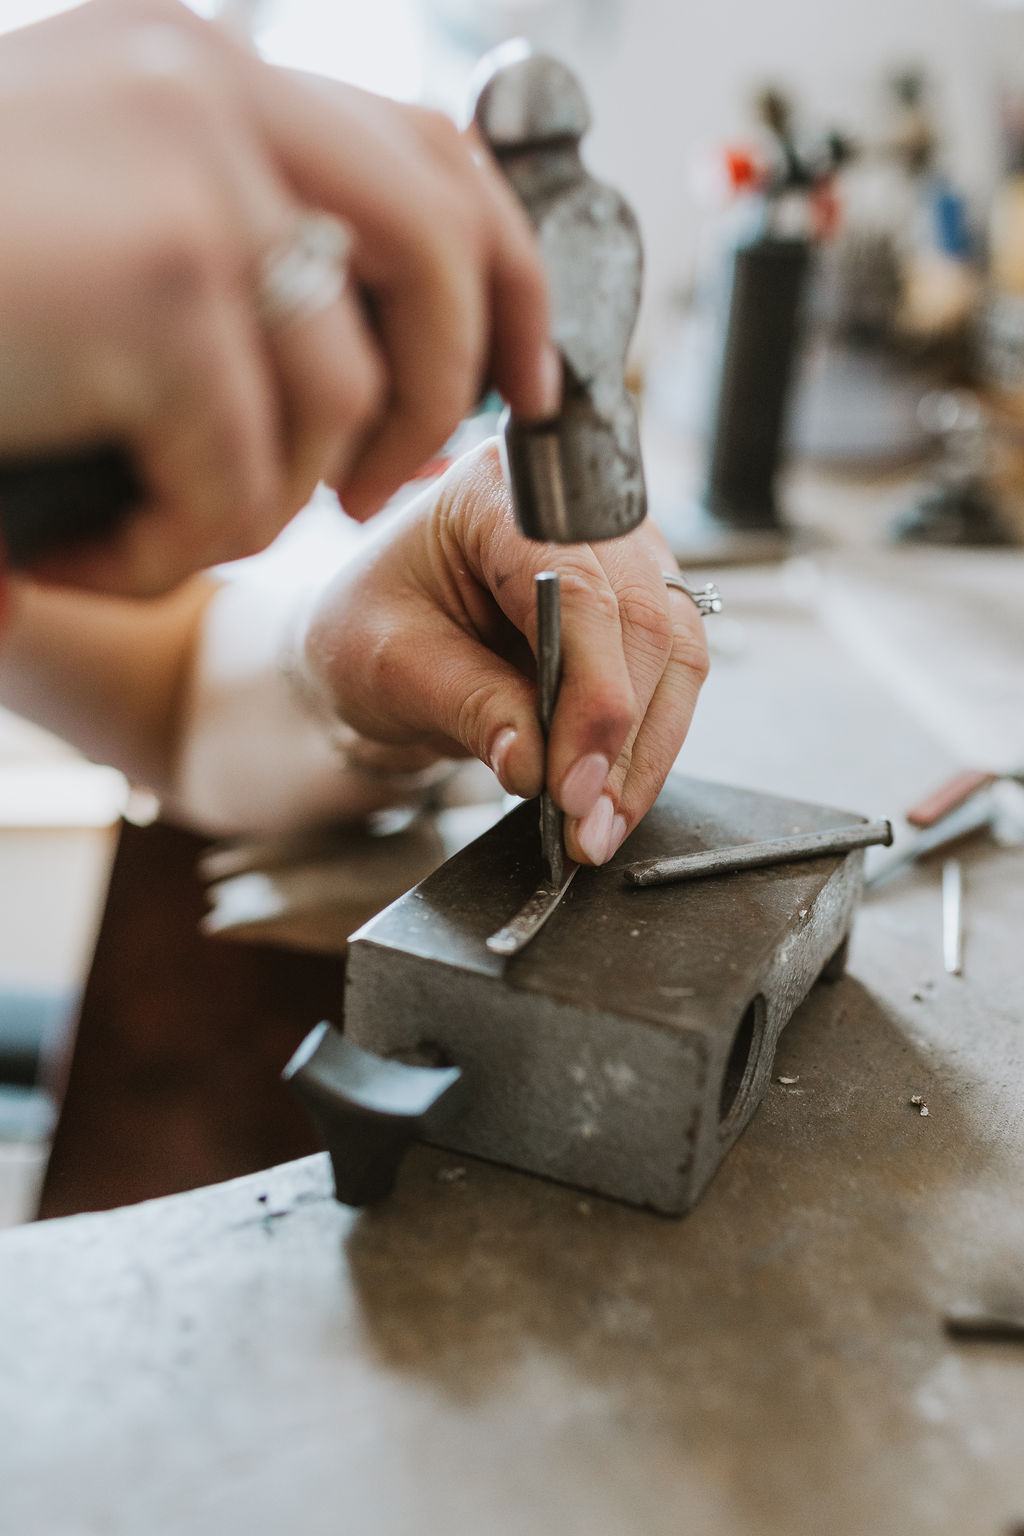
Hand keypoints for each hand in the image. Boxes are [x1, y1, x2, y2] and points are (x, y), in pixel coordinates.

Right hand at [0, 0, 555, 595]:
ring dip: (251, 505)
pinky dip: (165, 551)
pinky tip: (76, 545)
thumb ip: (224, 260)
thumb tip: (366, 371)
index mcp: (195, 73)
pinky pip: (240, 476)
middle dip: (439, 397)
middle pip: (440, 242)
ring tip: (142, 526)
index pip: (426, 152)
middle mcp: (205, 88)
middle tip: (372, 492)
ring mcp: (184, 174)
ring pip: (337, 395)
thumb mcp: (86, 242)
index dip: (506, 274)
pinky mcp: (154, 282)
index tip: (525, 379)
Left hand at [303, 443, 709, 864]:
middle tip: (587, 825)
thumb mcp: (391, 666)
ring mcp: (622, 553)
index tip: (571, 784)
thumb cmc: (372, 628)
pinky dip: (646, 747)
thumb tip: (536, 765)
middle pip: (644, 620)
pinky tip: (611, 802)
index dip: (590, 694)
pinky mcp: (641, 604)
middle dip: (623, 738)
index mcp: (500, 493)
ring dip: (645, 753)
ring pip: (676, 652)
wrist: (382, 636)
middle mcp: (580, 509)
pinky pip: (671, 677)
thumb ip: (468, 705)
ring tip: (599, 829)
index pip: (577, 590)